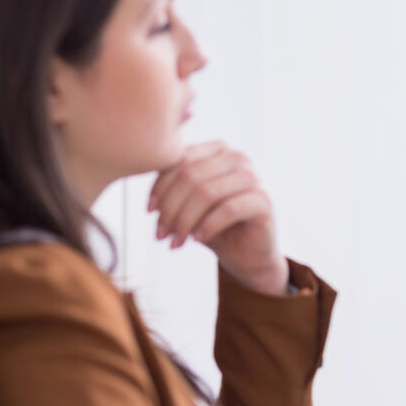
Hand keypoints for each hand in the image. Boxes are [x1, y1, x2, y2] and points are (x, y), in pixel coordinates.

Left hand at [148, 141, 288, 294]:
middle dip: (170, 208)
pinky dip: (207, 226)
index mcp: (218, 150)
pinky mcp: (263, 202)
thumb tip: (142, 175)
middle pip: (191, 176)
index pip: (180, 160)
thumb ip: (173, 183)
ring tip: (175, 240)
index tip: (149, 211)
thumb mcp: (189, 201)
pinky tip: (197, 240)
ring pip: (207, 192)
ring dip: (185, 220)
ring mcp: (253, 178)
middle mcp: (238, 158)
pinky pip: (228, 209)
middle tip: (160, 233)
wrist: (247, 255)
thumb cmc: (214, 225)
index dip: (160, 186)